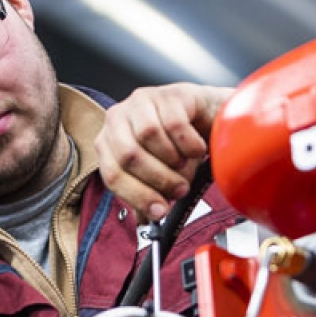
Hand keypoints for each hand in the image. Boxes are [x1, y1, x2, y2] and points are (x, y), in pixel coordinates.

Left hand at [97, 83, 232, 221]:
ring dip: (175, 160)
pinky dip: (190, 144)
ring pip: (150, 136)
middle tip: (180, 188)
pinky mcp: (167, 93)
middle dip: (159, 179)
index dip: (138, 196)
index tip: (160, 211)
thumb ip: (149, 197)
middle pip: (129, 155)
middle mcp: (118, 118)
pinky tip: (196, 149)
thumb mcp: (160, 176)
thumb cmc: (177, 146)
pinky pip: (175, 124)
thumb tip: (146, 222)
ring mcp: (141, 101)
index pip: (112, 174)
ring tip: (186, 166)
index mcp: (109, 143)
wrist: (206, 118)